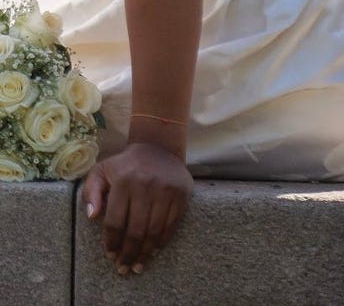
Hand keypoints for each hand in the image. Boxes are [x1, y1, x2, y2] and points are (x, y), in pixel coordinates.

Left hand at [81, 142, 193, 273]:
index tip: (110, 256)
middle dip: (128, 254)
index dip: (111, 242)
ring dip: (145, 253)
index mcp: (123, 180)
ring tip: (138, 265)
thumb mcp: (101, 171)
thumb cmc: (125, 164)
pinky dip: (162, 241)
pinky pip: (171, 224)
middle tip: (124, 268)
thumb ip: (90, 192)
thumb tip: (91, 216)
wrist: (158, 146)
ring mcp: (165, 189)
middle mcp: (145, 184)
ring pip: (154, 231)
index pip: (114, 221)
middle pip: (135, 230)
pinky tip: (154, 250)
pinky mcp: (181, 193)